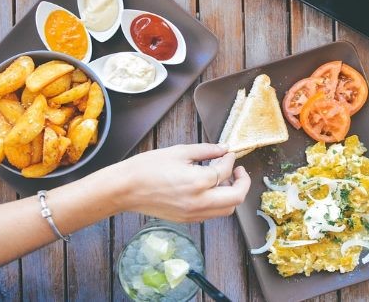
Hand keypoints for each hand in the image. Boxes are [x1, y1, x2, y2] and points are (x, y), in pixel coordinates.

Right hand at [114, 143, 250, 221]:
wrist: (125, 189)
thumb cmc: (148, 167)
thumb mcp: (179, 152)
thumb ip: (206, 150)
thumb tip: (224, 148)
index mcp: (198, 182)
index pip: (225, 172)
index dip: (230, 160)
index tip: (228, 153)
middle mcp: (199, 202)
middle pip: (236, 198)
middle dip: (242, 182)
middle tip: (238, 170)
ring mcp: (193, 214)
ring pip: (226, 210)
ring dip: (232, 194)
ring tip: (224, 179)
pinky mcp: (187, 220)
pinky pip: (212, 214)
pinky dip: (218, 202)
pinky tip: (210, 188)